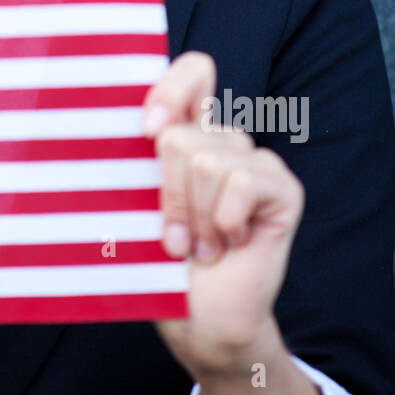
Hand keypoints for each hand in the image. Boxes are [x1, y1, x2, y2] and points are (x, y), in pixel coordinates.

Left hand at [143, 52, 304, 377]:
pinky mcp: (282, 190)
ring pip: (208, 160)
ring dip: (193, 215)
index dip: (171, 89)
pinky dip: (223, 221)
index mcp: (188, 135)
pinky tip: (227, 245)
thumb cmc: (159, 266)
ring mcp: (256, 163)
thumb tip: (112, 131)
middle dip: (167, 191)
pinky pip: (242, 182)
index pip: (195, 72)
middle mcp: (223, 142)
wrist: (199, 322)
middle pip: (183, 132)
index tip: (145, 129)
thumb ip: (131, 163)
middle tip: (172, 234)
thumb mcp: (132, 207)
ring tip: (198, 245)